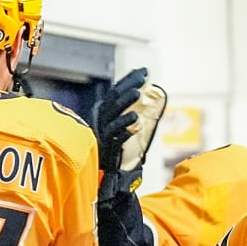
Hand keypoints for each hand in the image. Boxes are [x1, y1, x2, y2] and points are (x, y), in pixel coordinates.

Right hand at [93, 67, 167, 195]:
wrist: (101, 174)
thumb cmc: (112, 148)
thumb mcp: (118, 126)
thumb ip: (128, 112)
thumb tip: (146, 97)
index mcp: (103, 112)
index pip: (115, 91)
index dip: (128, 80)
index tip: (143, 71)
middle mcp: (100, 120)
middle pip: (113, 100)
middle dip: (128, 87)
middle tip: (142, 78)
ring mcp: (102, 134)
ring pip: (113, 116)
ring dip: (125, 104)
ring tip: (138, 94)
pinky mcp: (106, 149)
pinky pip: (116, 137)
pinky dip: (125, 129)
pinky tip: (136, 123)